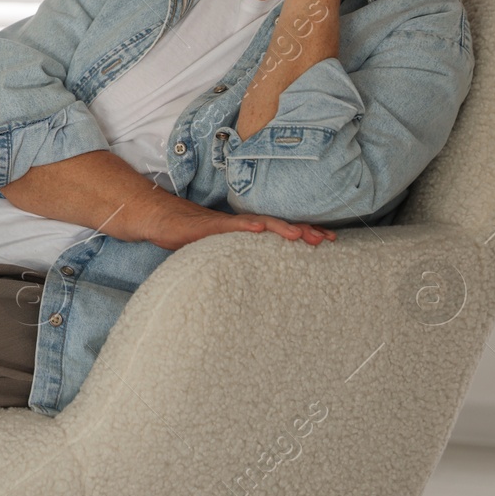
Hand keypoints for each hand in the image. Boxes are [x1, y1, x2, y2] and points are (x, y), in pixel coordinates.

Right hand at [131, 199, 335, 251]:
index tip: (331, 240)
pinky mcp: (208, 226)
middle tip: (327, 239)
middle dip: (303, 230)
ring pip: (259, 223)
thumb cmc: (193, 236)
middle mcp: (242, 224)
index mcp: (248, 231)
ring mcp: (226, 224)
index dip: (306, 233)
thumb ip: (243, 256)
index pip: (282, 231)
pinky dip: (245, 227)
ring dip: (280, 228)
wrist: (163, 220)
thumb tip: (265, 275)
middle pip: (278, 225)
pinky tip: (258, 229)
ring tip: (299, 235)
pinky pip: (229, 226)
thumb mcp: (224, 250)